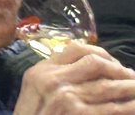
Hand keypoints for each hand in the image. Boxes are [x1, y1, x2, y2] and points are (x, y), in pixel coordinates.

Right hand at [13, 43, 134, 113]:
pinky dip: (130, 107)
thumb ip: (54, 77)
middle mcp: (53, 80)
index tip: (114, 63)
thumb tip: (87, 67)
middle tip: (132, 78)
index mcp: (41, 71)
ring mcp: (67, 98)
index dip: (101, 54)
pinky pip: (114, 109)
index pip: (75, 50)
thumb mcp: (34, 92)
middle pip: (95, 63)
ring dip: (130, 88)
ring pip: (109, 85)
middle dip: (119, 69)